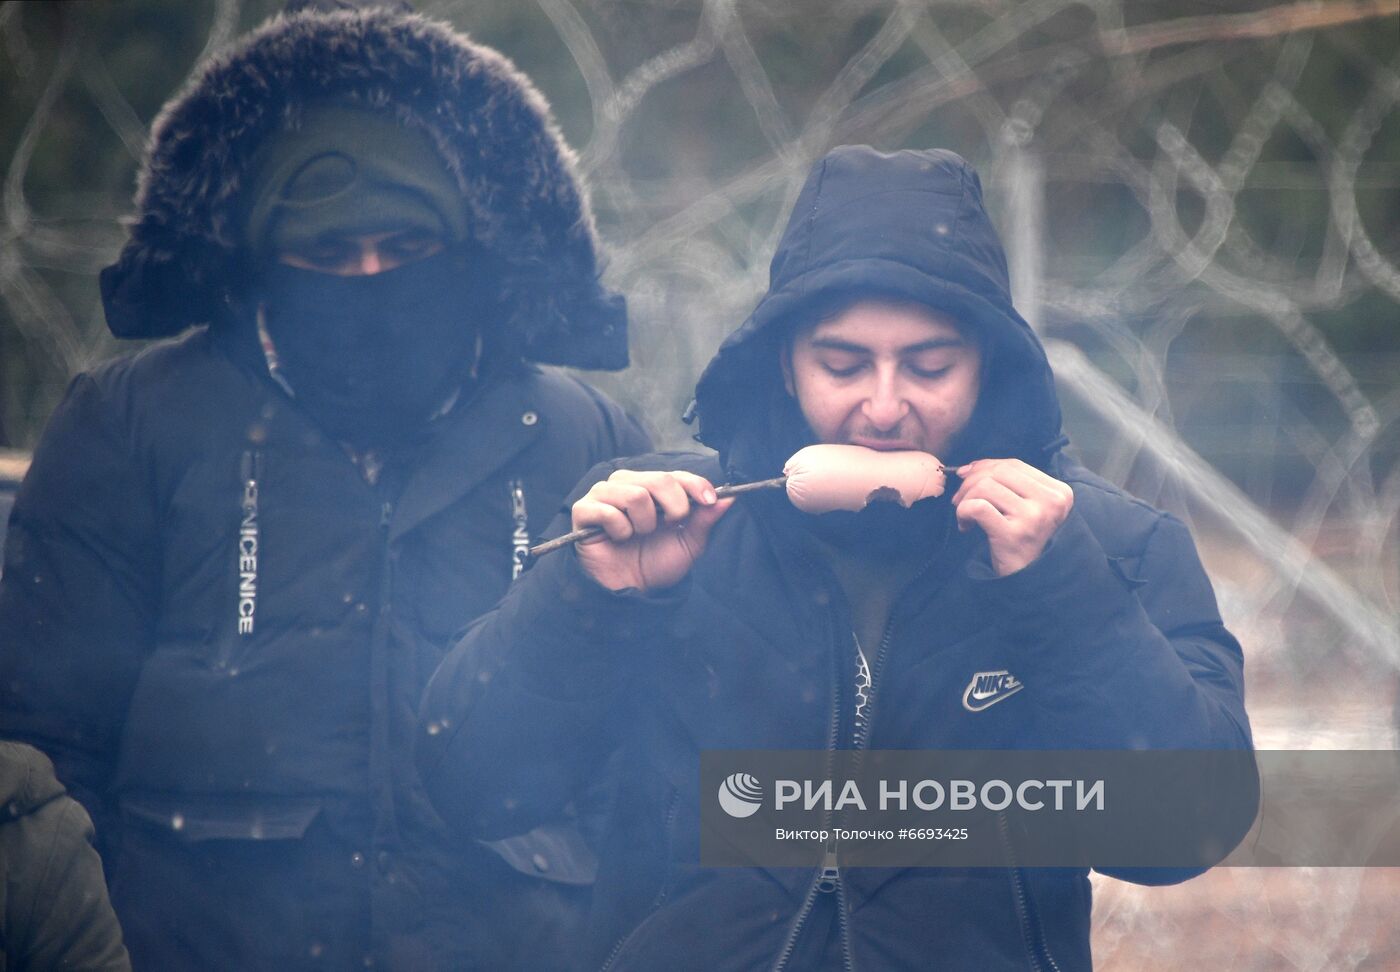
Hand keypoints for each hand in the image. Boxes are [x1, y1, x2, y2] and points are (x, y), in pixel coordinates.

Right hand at [571, 470, 734, 591]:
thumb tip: (730, 498)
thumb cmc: (656, 564)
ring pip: (634, 494)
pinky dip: (619, 530)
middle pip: (658, 479)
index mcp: (652, 488)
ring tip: (638, 535)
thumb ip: (705, 519)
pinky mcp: (583, 510)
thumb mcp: (689, 543)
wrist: (631, 591)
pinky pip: (608, 511)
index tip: (709, 500)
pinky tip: (617, 538)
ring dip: (644, 523)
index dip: (695, 484)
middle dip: (673, 507)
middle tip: (668, 527)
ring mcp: (603, 495)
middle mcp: (627, 484)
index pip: (675, 474)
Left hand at [951, 459, 1073, 576]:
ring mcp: (1034, 517)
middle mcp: (1051, 502)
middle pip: (999, 472)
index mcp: (1059, 492)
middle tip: (959, 499)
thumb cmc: (1022, 540)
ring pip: (986, 487)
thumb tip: (970, 467)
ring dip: (965, 499)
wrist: (1026, 578)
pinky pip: (978, 507)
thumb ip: (1008, 483)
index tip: (967, 476)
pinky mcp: (1014, 533)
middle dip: (971, 481)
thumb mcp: (1027, 507)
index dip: (985, 466)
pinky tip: (965, 526)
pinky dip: (964, 512)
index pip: (1014, 464)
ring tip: (965, 516)